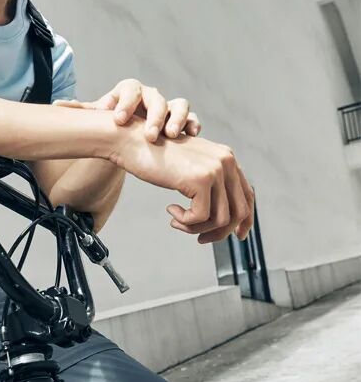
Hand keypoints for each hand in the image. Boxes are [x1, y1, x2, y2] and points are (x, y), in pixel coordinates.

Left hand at [54, 78, 200, 142]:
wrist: (130, 130)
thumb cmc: (114, 122)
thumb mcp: (98, 116)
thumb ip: (82, 111)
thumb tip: (57, 105)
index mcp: (129, 91)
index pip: (129, 89)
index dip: (125, 103)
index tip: (118, 120)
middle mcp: (150, 95)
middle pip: (156, 98)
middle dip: (154, 116)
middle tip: (149, 135)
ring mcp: (168, 106)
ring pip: (179, 105)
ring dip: (176, 118)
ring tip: (170, 135)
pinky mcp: (182, 120)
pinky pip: (192, 118)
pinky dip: (192, 125)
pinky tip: (190, 135)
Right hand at [110, 117, 254, 242]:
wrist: (134, 142)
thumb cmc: (155, 157)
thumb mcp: (189, 168)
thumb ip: (208, 184)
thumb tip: (222, 217)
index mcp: (227, 158)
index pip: (247, 196)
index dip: (244, 221)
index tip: (236, 236)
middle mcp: (226, 161)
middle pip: (239, 212)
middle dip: (220, 232)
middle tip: (200, 239)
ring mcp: (215, 169)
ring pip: (220, 219)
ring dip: (196, 228)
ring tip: (177, 222)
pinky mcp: (201, 180)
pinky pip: (200, 217)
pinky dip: (185, 221)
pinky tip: (170, 211)